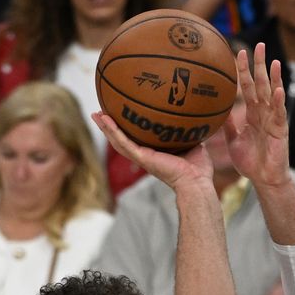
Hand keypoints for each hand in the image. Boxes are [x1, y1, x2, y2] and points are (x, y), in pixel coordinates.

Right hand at [92, 112, 214, 191]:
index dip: (127, 129)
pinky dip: (112, 131)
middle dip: (110, 127)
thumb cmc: (198, 169)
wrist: (196, 182)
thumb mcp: (195, 141)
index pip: (137, 139)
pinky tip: (104, 119)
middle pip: (122, 140)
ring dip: (106, 128)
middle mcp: (146, 155)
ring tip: (95, 114)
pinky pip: (123, 143)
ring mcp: (142, 157)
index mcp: (155, 153)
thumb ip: (190, 129)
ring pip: (118, 141)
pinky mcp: (142, 158)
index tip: (120, 116)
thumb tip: (196, 113)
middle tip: (100, 113)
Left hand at [224, 43, 288, 187]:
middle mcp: (263, 112)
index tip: (239, 52)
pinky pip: (279, 113)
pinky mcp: (280, 130)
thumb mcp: (232, 140)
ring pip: (272, 94)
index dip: (244, 70)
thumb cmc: (250, 162)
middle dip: (260, 65)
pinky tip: (278, 90)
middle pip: (261, 83)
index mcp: (252, 112)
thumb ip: (227, 123)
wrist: (264, 180)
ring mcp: (273, 119)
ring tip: (273, 60)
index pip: (248, 86)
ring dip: (273, 77)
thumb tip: (214, 110)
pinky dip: (279, 101)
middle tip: (259, 45)